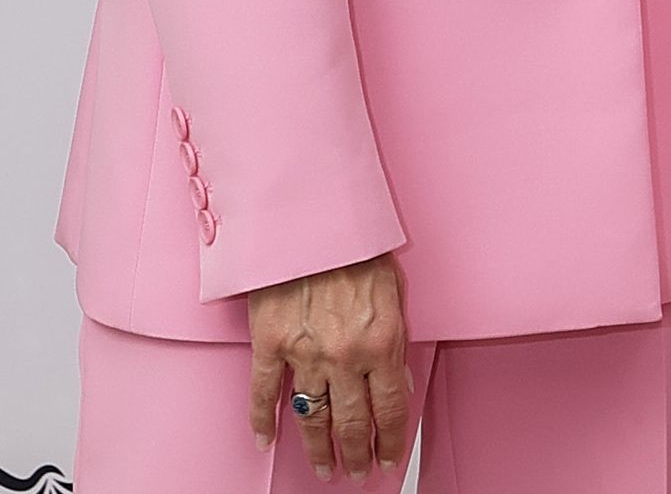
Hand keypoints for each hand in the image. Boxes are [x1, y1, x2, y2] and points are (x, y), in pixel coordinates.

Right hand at [249, 253, 409, 482]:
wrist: (313, 213)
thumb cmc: (357, 241)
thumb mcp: (394, 288)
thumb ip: (394, 337)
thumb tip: (397, 382)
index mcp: (381, 341)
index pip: (390, 409)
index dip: (391, 440)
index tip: (389, 458)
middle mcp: (344, 356)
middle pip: (350, 422)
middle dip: (356, 453)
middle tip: (358, 470)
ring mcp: (304, 353)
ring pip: (311, 417)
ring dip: (318, 448)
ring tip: (324, 467)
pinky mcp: (270, 343)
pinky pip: (264, 393)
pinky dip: (262, 420)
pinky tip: (266, 440)